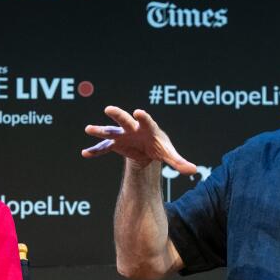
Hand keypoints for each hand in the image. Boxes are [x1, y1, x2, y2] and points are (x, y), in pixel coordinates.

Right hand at [82, 106, 196, 174]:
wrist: (148, 148)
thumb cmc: (159, 146)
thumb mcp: (169, 154)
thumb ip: (179, 162)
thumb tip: (193, 170)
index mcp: (148, 127)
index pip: (146, 120)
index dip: (143, 117)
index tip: (138, 112)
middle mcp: (133, 128)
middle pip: (124, 120)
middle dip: (118, 115)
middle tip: (109, 109)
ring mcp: (122, 135)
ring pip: (110, 131)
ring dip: (100, 130)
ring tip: (88, 129)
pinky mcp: (115, 144)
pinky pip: (104, 148)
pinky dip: (95, 150)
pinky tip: (85, 153)